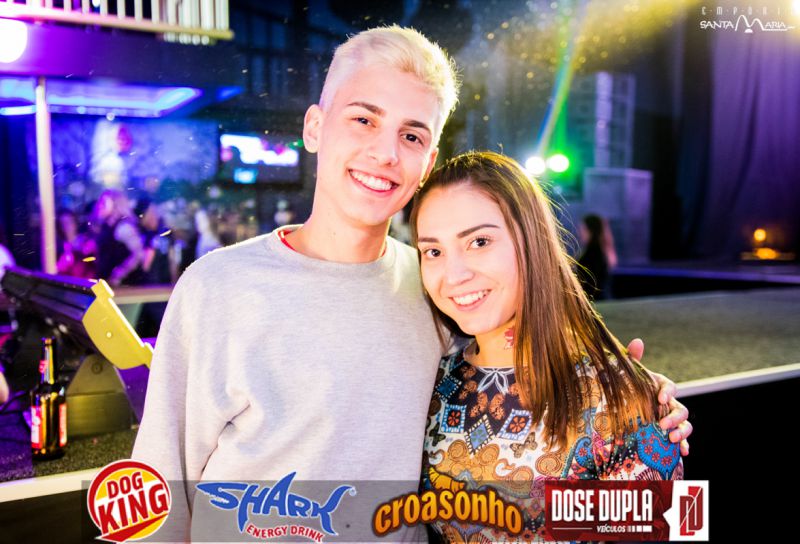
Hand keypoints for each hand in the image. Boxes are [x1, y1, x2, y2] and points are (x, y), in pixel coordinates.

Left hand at [626, 338, 691, 456]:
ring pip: (685, 424)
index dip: (667, 392)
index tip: (659, 398)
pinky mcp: (670, 432)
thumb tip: (638, 341)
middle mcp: (669, 403)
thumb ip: (634, 359)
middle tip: (661, 424)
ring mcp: (671, 419)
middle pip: (681, 409)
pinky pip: (682, 439)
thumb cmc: (628, 387)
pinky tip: (682, 452)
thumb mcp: (628, 374)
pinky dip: (684, 444)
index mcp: (660, 387)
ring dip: (682, 431)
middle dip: (674, 417)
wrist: (623, 405)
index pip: (669, 387)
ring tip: (671, 438)